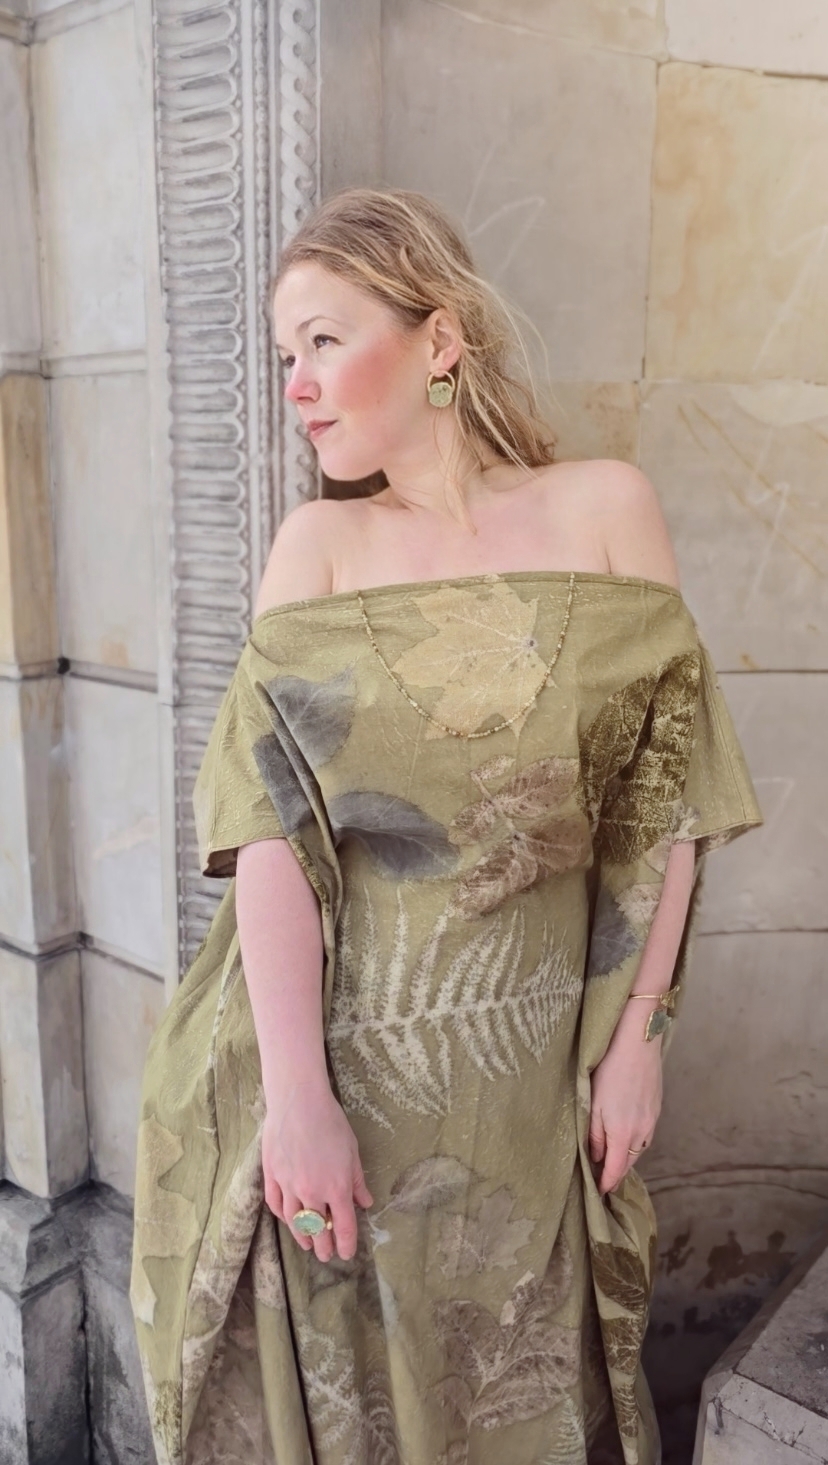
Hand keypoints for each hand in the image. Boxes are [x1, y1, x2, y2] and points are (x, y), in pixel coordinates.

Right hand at [262, 1076, 372, 1261]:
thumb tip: (365, 1203)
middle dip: (323, 1247)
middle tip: (326, 1256)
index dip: (346, 1244)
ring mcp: (289, 1185)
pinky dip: (283, 1216)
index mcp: (337, 1187)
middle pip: (317, 1230)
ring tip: (307, 1245)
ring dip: (302, 1237)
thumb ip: (357, 1181)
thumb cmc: (330, 1122)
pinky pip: (276, 1205)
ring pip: (294, 1222)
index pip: (343, 1227)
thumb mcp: (352, 1151)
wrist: (298, 1101)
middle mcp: (312, 1192)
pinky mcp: (271, 1176)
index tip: (346, 1253)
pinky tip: (288, 1220)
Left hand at [588, 1006, 662, 1195]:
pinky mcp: (657, 1107)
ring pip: (639, 1149)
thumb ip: (595, 1134)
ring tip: (613, 1160)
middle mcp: (642, 1131)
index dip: (607, 1183)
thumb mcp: (593, 1103)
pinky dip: (635, 1142)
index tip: (598, 1193)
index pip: (616, 1169)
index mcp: (623, 1133)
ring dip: (627, 1158)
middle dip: (617, 1173)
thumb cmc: (609, 1069)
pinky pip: (646, 1134)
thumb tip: (597, 1157)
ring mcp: (652, 1119)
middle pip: (629, 1162)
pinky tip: (627, 1137)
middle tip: (603, 1180)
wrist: (637, 1041)